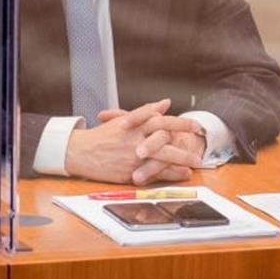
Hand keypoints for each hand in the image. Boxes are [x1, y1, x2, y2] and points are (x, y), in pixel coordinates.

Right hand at [65, 99, 202, 183]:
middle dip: (184, 146)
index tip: (196, 126)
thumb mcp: (125, 119)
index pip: (162, 121)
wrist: (80, 152)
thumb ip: (147, 111)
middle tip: (199, 149)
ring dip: (180, 162)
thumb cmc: (103, 135)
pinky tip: (180, 175)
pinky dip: (168, 175)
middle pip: (165, 141)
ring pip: (161, 159)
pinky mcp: (128, 172)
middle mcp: (135, 140)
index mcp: (135, 125)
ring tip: (194, 165)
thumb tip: (165, 103)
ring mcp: (132, 157)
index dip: (181, 123)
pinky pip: (152, 174)